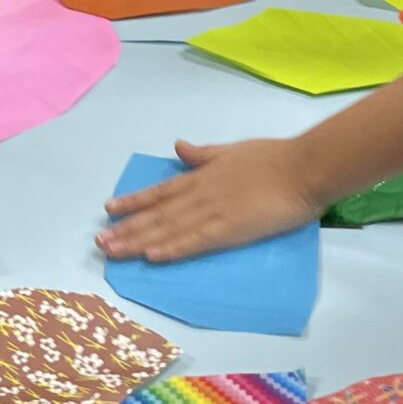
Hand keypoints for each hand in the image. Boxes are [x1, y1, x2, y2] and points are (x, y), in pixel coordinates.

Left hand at [97, 136, 322, 263]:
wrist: (302, 167)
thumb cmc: (273, 157)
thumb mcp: (232, 149)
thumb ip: (204, 154)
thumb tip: (180, 147)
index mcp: (203, 175)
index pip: (161, 190)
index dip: (133, 200)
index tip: (109, 209)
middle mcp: (201, 193)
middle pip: (157, 213)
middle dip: (127, 228)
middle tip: (99, 241)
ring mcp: (213, 211)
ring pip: (168, 228)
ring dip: (139, 240)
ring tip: (113, 251)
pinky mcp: (229, 229)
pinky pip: (195, 241)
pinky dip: (173, 248)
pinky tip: (153, 256)